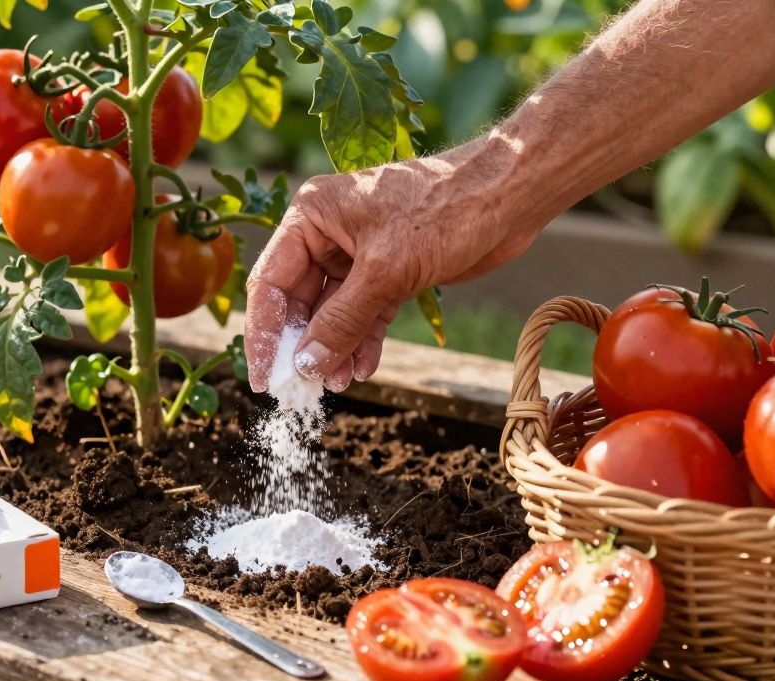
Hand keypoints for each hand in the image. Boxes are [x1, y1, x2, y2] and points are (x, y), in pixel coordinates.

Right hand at [244, 136, 536, 391]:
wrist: (510, 196)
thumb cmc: (445, 210)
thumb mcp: (386, 271)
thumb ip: (342, 320)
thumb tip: (306, 365)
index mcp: (312, 215)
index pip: (270, 281)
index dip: (264, 333)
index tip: (264, 378)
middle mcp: (328, 233)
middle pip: (299, 300)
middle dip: (303, 346)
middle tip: (302, 389)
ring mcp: (359, 253)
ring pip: (333, 312)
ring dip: (334, 349)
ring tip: (337, 384)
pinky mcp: (390, 271)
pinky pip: (364, 314)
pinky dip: (362, 341)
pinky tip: (361, 369)